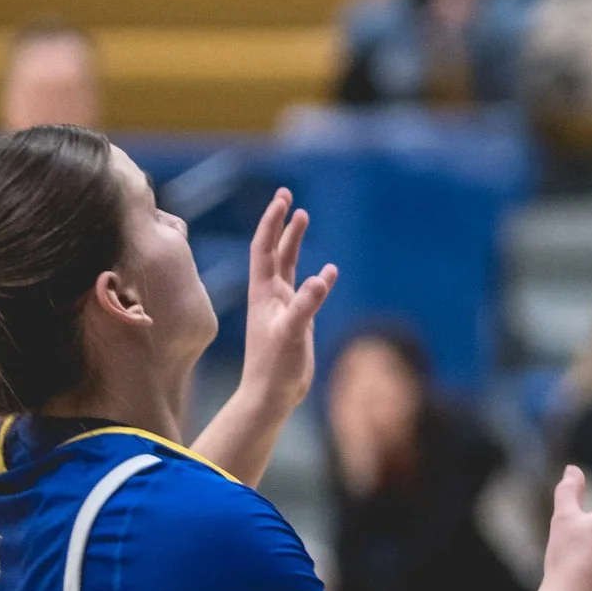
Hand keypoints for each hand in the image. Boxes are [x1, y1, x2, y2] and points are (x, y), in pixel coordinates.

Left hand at [238, 188, 335, 433]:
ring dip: (295, 241)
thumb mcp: (290, 333)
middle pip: (274, 250)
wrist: (271, 394)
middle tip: (287, 196)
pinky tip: (328, 270)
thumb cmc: (273, 366)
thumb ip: (305, 305)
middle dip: (281, 223)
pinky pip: (307, 290)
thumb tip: (322, 277)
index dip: (271, 223)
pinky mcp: (296, 320)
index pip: (264, 249)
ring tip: (303, 217)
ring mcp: (283, 306)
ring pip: (288, 265)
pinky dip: (316, 276)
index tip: (281, 199)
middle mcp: (270, 294)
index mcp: (263, 292)